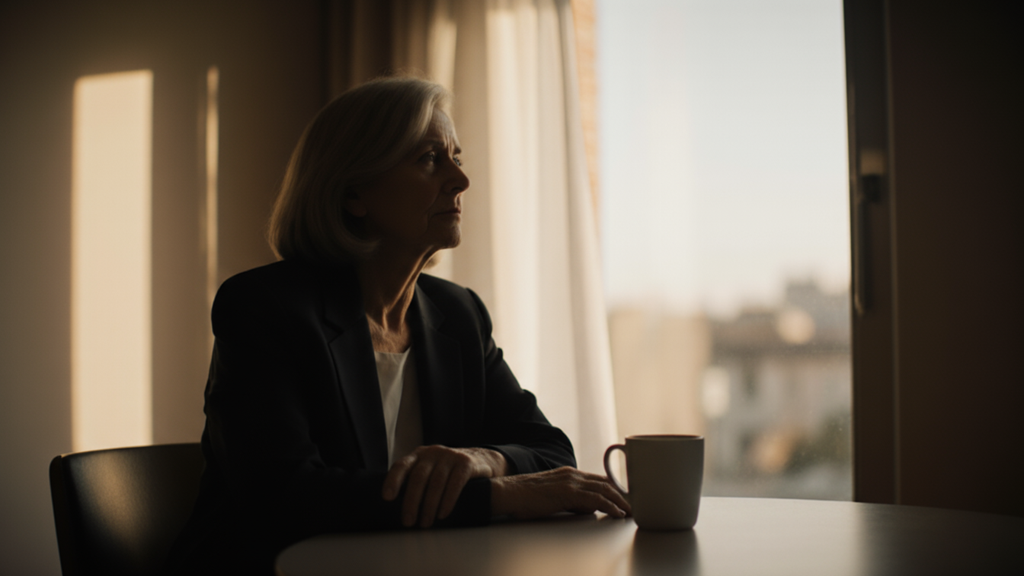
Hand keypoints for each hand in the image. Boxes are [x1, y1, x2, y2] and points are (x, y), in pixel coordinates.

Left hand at [382, 445, 508, 527]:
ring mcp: (450, 455)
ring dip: (429, 506)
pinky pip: (455, 483)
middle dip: (411, 502)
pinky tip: (442, 514)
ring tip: (425, 523)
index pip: (401, 465)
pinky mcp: (465, 462)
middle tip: (408, 521)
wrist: (480, 461)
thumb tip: (397, 507)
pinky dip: (447, 501)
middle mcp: (432, 452)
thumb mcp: (430, 470)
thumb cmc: (447, 472)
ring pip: (436, 482)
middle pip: (418, 477)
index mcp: (418, 455)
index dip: (393, 481)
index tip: (387, 498)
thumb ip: (415, 480)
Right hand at [490, 467, 630, 519]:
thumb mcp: (554, 497)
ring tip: (631, 511)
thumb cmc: (527, 498)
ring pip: (604, 489)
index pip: (599, 480)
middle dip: (623, 494)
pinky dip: (610, 506)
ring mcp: (570, 481)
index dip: (615, 489)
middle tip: (635, 505)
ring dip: (621, 501)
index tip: (627, 498)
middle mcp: (572, 474)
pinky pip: (595, 499)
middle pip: (606, 483)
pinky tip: (618, 513)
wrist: (509, 492)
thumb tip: (588, 509)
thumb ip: (572, 500)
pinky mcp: (567, 492)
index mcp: (569, 474)